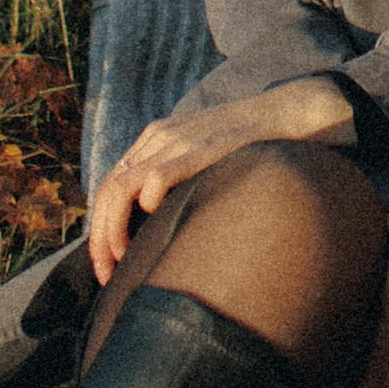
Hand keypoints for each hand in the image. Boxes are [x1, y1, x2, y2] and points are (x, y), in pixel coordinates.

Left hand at [86, 73, 352, 282]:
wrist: (288, 112)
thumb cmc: (251, 144)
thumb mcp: (204, 157)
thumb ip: (180, 178)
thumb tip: (161, 229)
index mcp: (156, 139)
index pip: (110, 186)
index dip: (100, 228)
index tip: (107, 266)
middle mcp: (159, 137)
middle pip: (108, 190)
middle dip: (100, 238)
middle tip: (106, 275)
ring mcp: (178, 141)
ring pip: (121, 188)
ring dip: (113, 231)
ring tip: (123, 261)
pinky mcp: (200, 148)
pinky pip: (156, 177)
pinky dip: (147, 203)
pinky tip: (157, 223)